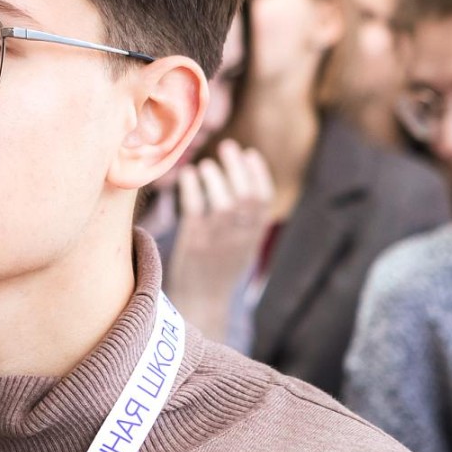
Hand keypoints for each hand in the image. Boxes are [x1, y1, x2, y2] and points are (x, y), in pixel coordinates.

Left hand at [165, 140, 277, 342]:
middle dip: (238, 166)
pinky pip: (196, 208)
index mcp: (253, 238)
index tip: (250, 153)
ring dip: (215, 175)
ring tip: (205, 165)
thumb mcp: (241, 248)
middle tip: (228, 146)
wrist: (201, 304)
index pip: (265, 200)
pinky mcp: (195, 244)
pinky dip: (192, 187)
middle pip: (246, 195)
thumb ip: (245, 222)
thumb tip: (242, 186)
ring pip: (223, 200)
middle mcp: (239, 238)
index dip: (259, 173)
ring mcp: (217, 240)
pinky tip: (187, 175)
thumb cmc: (217, 272)